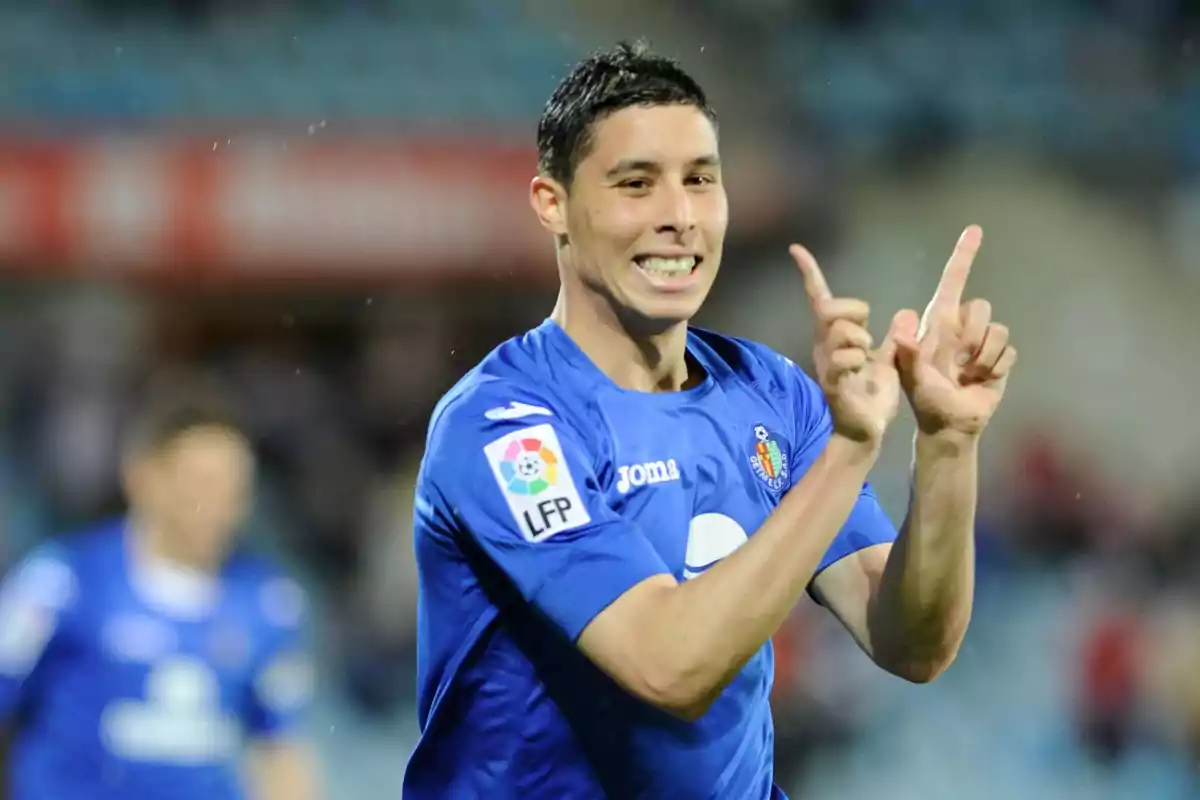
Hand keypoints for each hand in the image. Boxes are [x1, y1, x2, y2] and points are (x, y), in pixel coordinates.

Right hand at [791, 243, 913, 445]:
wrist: (867, 429)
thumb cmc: (873, 395)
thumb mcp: (888, 359)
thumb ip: (894, 338)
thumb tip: (903, 315)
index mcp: (835, 337)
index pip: (819, 298)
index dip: (809, 273)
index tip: (796, 248)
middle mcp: (824, 346)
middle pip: (829, 307)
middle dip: (852, 310)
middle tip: (867, 329)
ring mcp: (826, 364)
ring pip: (839, 330)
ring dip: (860, 338)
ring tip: (866, 356)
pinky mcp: (833, 383)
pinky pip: (844, 358)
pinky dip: (858, 360)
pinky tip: (862, 372)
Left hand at [896, 225, 1016, 437]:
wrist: (950, 426)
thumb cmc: (926, 402)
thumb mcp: (912, 380)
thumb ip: (908, 355)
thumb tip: (904, 326)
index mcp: (937, 325)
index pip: (951, 284)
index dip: (962, 258)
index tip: (974, 230)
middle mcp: (961, 328)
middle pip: (979, 307)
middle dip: (972, 335)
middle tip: (957, 362)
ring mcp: (981, 342)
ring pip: (997, 329)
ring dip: (984, 357)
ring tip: (967, 375)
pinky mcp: (999, 357)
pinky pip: (1009, 351)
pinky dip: (996, 369)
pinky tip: (980, 381)